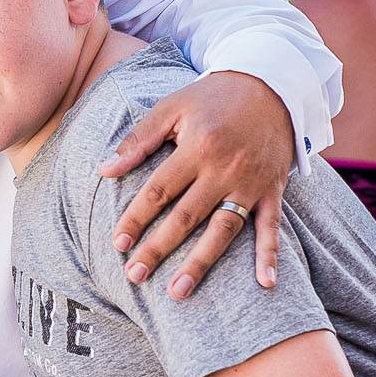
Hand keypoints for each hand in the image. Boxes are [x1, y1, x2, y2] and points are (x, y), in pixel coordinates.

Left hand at [100, 71, 293, 297]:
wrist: (273, 85)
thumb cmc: (213, 97)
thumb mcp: (171, 107)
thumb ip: (138, 140)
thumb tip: (102, 169)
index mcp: (196, 148)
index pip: (158, 191)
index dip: (135, 218)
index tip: (117, 244)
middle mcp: (224, 169)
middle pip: (186, 217)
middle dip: (158, 249)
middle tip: (134, 276)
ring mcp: (251, 183)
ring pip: (224, 229)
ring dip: (201, 262)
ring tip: (178, 291)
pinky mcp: (273, 190)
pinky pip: (272, 226)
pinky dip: (270, 255)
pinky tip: (265, 284)